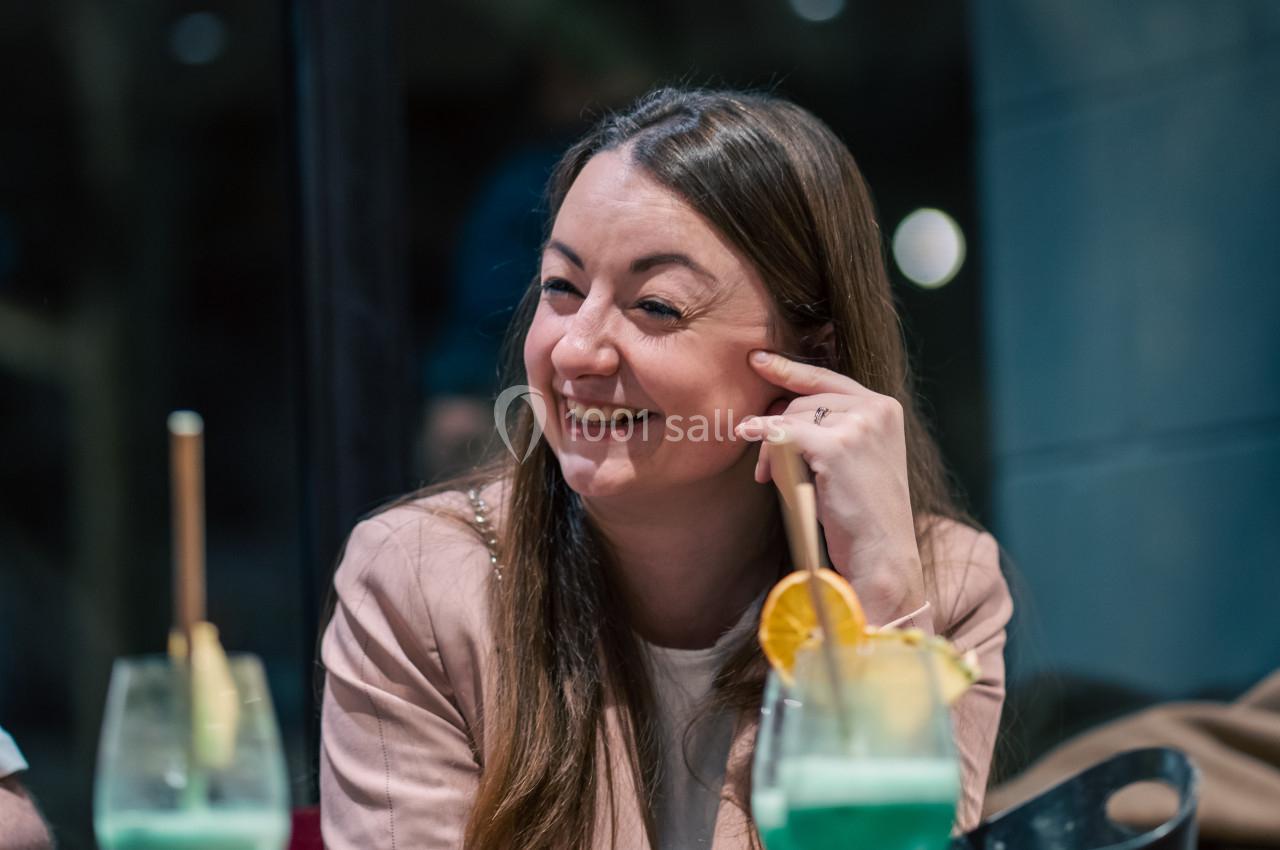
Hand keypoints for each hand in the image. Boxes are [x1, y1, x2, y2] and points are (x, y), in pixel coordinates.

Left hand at [735, 349, 926, 627]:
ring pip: (789, 420)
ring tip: (772, 481)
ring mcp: (859, 425)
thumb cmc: (861, 514)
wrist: (882, 553)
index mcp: (884, 408)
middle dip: (775, 431)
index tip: (758, 360)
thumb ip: (825, 428)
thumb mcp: (851, 460)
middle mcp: (876, 409)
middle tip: (763, 468)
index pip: (827, 378)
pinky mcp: (838, 446)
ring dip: (771, 450)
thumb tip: (773, 413)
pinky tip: (752, 446)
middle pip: (801, 402)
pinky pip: (783, 435)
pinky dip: (764, 442)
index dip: (789, 369)